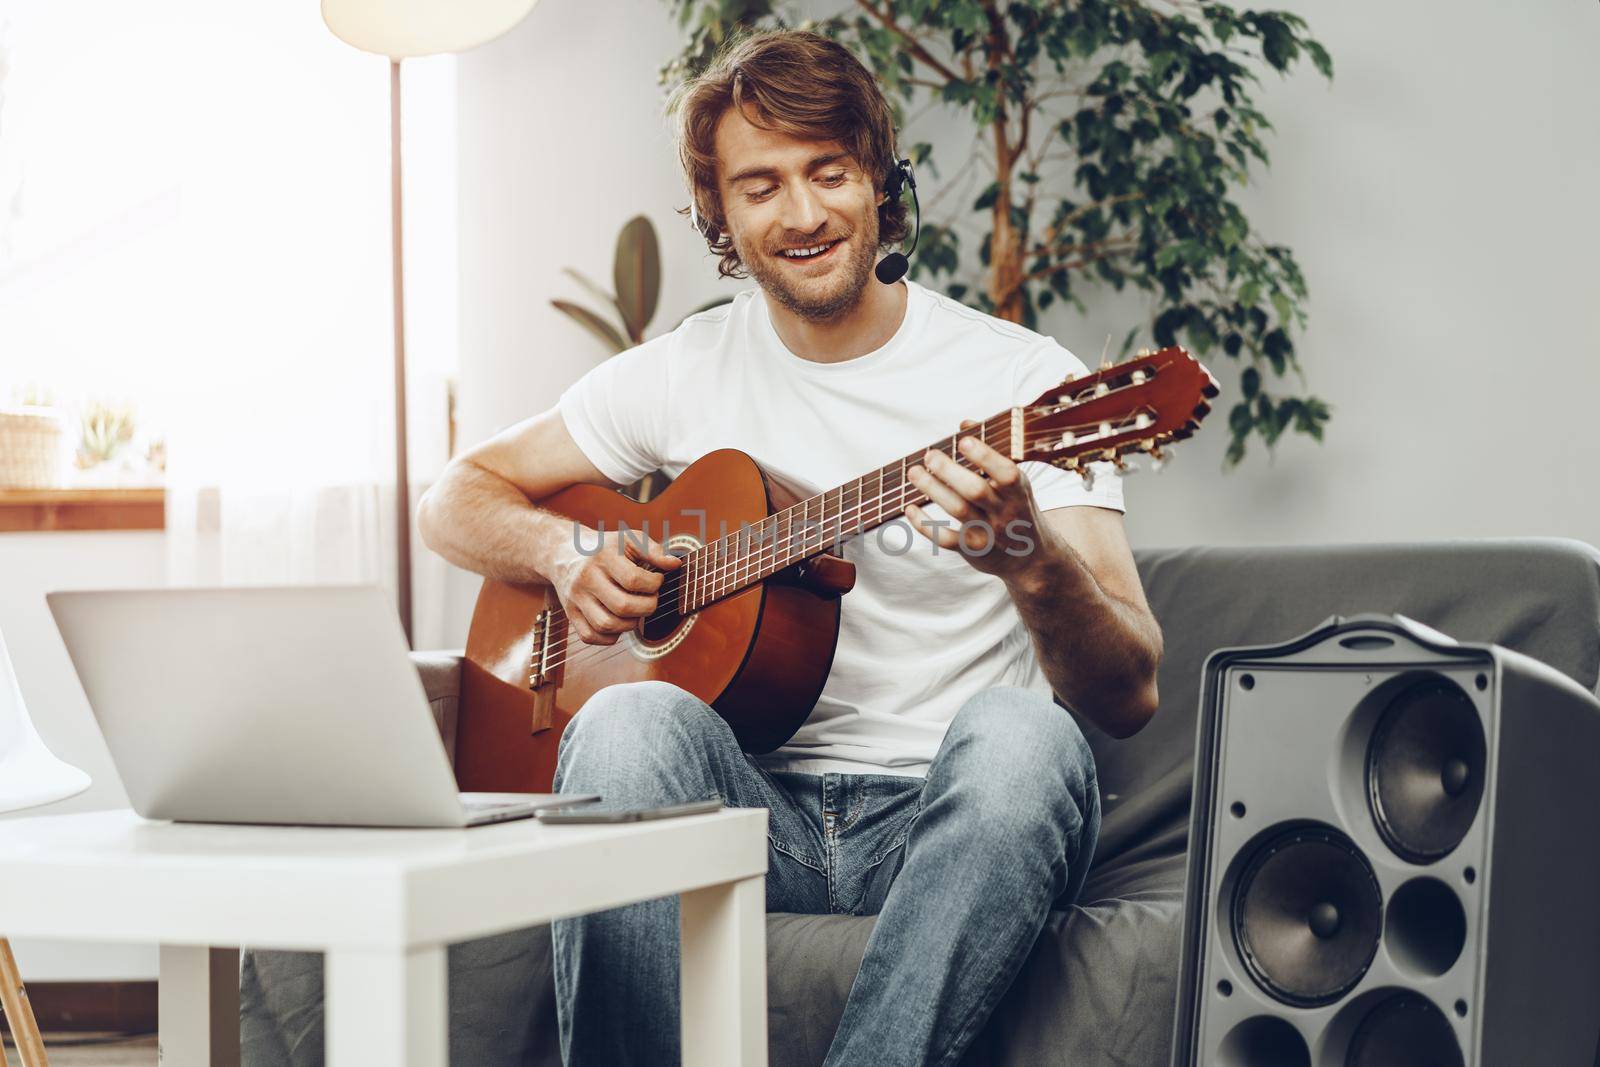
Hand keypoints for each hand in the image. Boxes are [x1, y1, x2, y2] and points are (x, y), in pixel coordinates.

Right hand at [548, 526, 681, 644]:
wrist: (563, 553)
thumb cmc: (604, 547)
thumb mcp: (628, 539)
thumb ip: (653, 550)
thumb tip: (675, 565)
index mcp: (602, 557)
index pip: (634, 580)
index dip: (654, 584)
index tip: (658, 580)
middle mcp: (586, 578)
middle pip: (622, 606)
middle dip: (647, 607)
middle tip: (651, 599)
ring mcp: (576, 599)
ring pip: (606, 625)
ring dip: (630, 624)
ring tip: (637, 612)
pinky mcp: (570, 614)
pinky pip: (590, 636)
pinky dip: (610, 636)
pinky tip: (619, 622)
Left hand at [905, 420, 1046, 580]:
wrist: (1031, 558)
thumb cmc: (1017, 508)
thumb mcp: (1015, 482)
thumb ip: (991, 452)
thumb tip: (964, 424)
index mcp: (1018, 490)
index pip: (1006, 473)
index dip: (985, 456)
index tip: (963, 441)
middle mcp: (1005, 511)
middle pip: (976, 490)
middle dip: (949, 471)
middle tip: (929, 455)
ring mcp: (989, 532)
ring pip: (958, 510)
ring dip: (933, 489)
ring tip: (914, 472)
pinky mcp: (973, 549)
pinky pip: (945, 538)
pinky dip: (924, 525)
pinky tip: (909, 508)